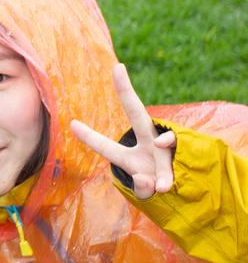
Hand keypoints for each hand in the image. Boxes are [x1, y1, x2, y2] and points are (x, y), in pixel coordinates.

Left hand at [70, 63, 174, 198]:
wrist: (191, 194)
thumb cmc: (160, 192)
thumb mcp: (145, 194)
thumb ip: (142, 188)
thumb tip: (147, 179)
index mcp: (129, 157)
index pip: (105, 146)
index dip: (89, 136)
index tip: (72, 123)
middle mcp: (147, 145)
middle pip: (136, 114)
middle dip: (126, 91)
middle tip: (118, 68)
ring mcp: (166, 148)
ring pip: (162, 143)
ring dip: (162, 169)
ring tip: (163, 185)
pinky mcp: (186, 153)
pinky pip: (177, 158)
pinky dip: (169, 177)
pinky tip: (166, 186)